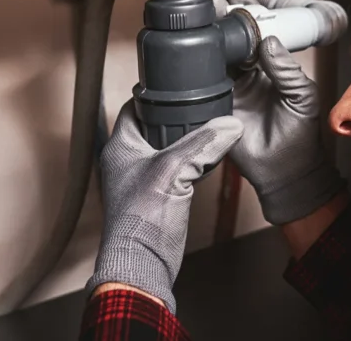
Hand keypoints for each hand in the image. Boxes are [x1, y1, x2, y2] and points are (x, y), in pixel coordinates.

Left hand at [87, 100, 242, 313]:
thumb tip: (229, 126)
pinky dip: (190, 163)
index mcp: (120, 148)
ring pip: (164, 150)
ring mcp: (140, 182)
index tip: (174, 84)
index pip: (134, 108)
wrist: (142, 265)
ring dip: (184, 142)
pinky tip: (206, 162)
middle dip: (174, 118)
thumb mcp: (175, 171)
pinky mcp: (156, 198)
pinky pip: (175, 171)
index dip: (154, 95)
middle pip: (152, 128)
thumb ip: (203, 144)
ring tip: (206, 131)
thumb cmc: (142, 222)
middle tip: (198, 106)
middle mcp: (127, 162)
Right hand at [208, 0, 345, 224]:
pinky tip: (190, 49)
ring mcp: (229, 86)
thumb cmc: (300, 132)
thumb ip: (286, 69)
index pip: (256, 32)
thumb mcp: (302, 95)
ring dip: (207, 34)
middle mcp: (247, 71)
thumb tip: (270, 41)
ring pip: (213, 55)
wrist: (286, 170)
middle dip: (222, 16)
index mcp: (269, 63)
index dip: (247, 13)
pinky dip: (195, 66)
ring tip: (202, 15)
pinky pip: (201, 83)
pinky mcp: (214, 104)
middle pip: (229, 37)